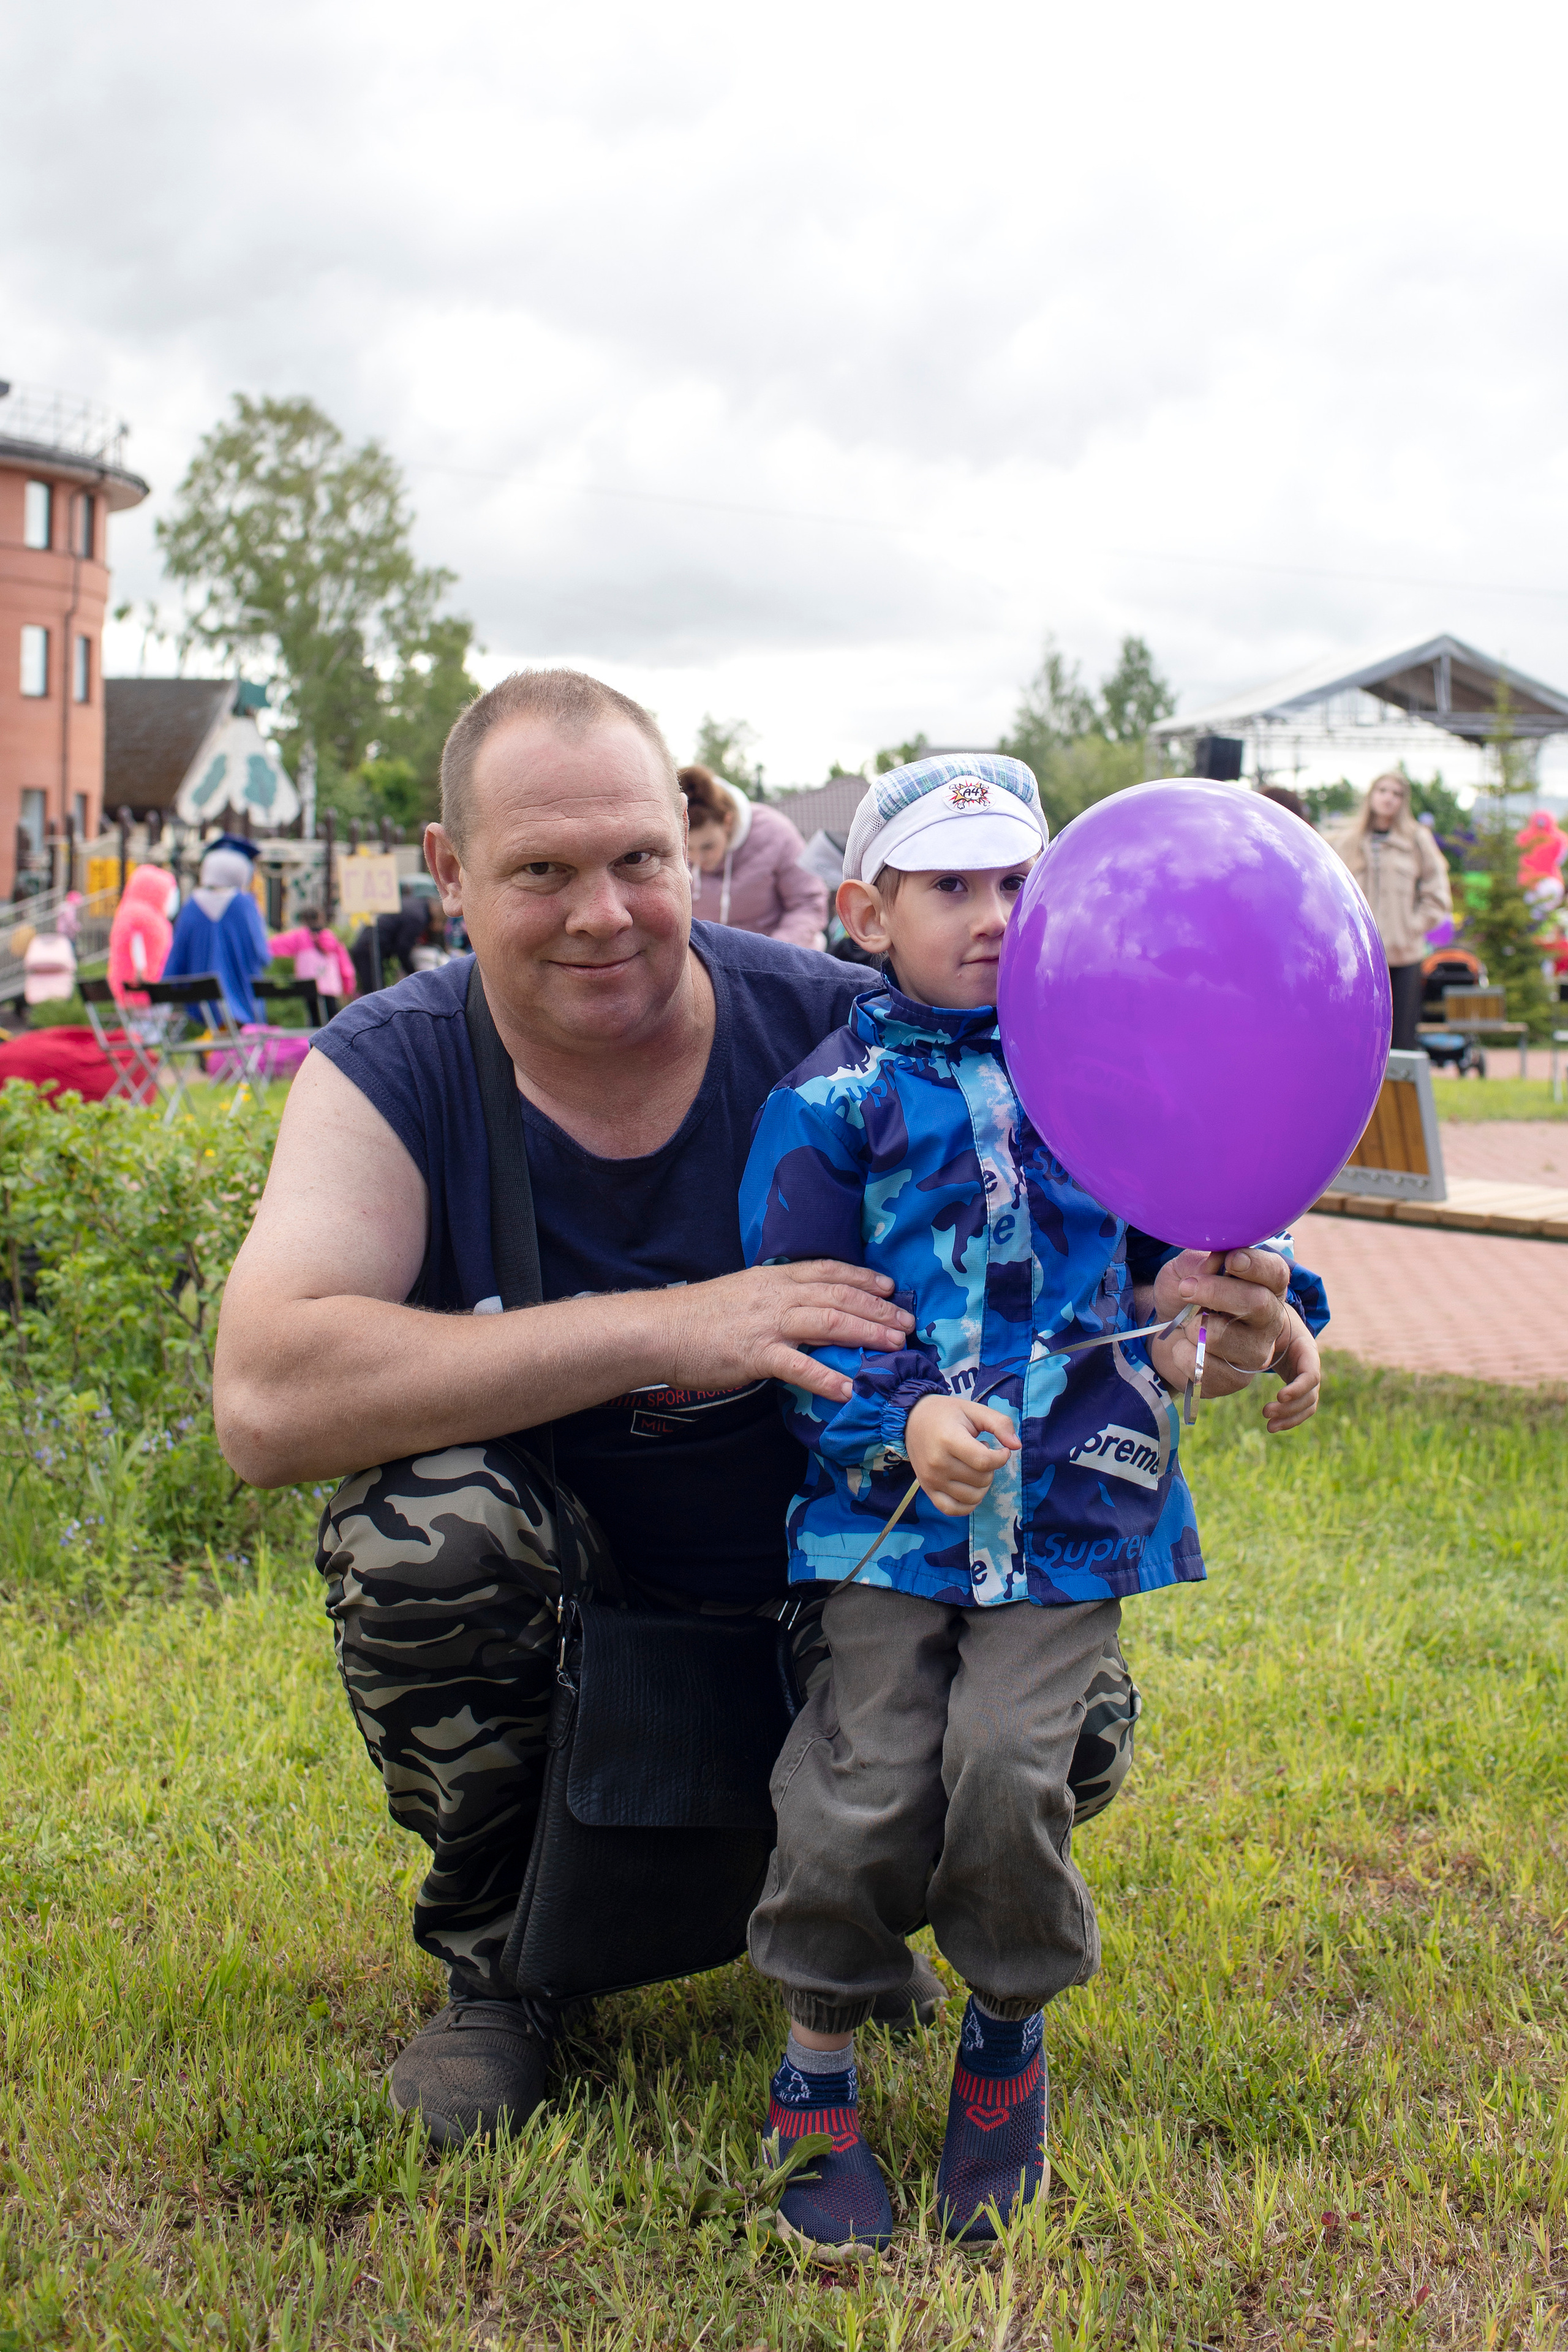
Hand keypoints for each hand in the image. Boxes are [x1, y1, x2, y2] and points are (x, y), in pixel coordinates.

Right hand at [665, 1261, 913, 1403]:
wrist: (659, 1329)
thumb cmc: (698, 1317)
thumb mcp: (742, 1293)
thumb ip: (774, 1297)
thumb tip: (802, 1307)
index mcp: (774, 1278)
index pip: (828, 1270)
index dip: (863, 1277)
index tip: (890, 1286)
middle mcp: (777, 1295)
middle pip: (838, 1295)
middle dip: (878, 1308)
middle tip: (907, 1322)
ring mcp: (768, 1323)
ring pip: (828, 1322)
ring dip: (866, 1333)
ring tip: (894, 1346)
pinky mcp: (756, 1353)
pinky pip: (798, 1364)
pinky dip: (826, 1376)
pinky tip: (847, 1388)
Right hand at [906, 1394, 1020, 1515]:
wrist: (912, 1419)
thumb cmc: (946, 1413)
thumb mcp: (974, 1410)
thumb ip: (999, 1424)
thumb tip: (1017, 1446)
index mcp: (948, 1440)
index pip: (984, 1462)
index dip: (1001, 1458)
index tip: (1001, 1449)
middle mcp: (938, 1464)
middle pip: (981, 1480)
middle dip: (990, 1468)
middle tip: (979, 1452)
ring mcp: (931, 1480)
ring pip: (972, 1497)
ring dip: (982, 1485)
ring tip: (972, 1467)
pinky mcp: (928, 1490)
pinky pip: (953, 1510)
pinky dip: (968, 1504)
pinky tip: (970, 1488)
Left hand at [1143, 1247, 1319, 1431]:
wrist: (1162, 1333)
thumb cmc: (1182, 1295)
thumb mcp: (1183, 1269)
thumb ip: (1198, 1262)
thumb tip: (1214, 1262)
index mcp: (1265, 1287)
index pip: (1276, 1273)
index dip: (1256, 1265)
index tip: (1230, 1260)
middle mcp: (1269, 1321)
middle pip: (1257, 1303)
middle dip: (1216, 1292)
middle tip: (1186, 1288)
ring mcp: (1256, 1353)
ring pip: (1222, 1336)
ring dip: (1192, 1327)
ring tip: (1188, 1325)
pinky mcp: (1236, 1379)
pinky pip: (1203, 1365)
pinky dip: (1182, 1353)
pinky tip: (1186, 1348)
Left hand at [1260, 1311, 1320, 1432]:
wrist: (1283, 1328)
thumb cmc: (1275, 1326)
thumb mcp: (1271, 1327)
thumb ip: (1267, 1341)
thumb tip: (1259, 1362)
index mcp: (1308, 1350)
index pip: (1311, 1374)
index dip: (1298, 1388)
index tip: (1279, 1396)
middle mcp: (1312, 1367)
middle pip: (1310, 1394)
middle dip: (1289, 1407)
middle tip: (1265, 1412)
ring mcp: (1309, 1381)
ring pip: (1308, 1406)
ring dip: (1290, 1418)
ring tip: (1269, 1426)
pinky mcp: (1301, 1390)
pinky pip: (1302, 1410)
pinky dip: (1290, 1420)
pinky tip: (1273, 1426)